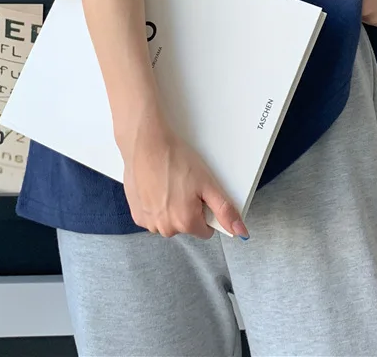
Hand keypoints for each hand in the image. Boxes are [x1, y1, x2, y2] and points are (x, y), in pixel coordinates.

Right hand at [118, 108, 248, 239]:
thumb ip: (225, 211)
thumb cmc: (175, 159)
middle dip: (187, 208)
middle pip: (186, 225)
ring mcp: (148, 222)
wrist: (145, 143)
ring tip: (168, 183)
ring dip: (170, 206)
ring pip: (168, 220)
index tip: (198, 192)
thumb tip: (241, 232)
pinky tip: (155, 185)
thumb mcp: (208, 183)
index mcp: (186, 223)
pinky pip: (152, 215)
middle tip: (183, 184)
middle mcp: (165, 228)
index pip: (206, 230)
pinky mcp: (135, 213)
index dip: (205, 210)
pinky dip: (155, 203)